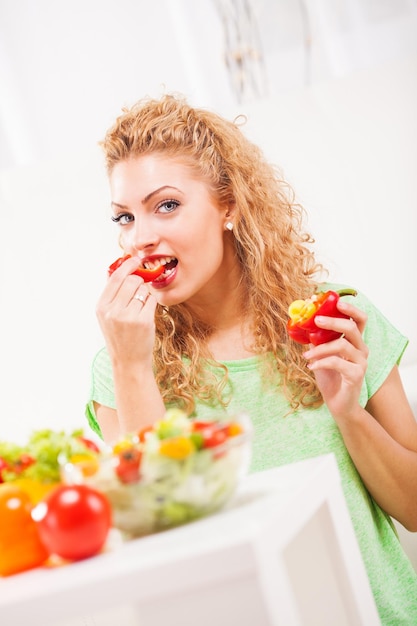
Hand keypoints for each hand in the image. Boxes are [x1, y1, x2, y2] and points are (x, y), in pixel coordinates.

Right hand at [96, 255, 156, 368]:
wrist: (129, 362)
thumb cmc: (120, 337)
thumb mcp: (107, 316)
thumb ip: (112, 294)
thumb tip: (119, 269)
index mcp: (101, 307)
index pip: (115, 277)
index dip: (127, 265)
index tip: (135, 260)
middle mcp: (112, 310)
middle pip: (132, 280)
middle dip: (140, 281)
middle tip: (141, 289)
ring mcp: (128, 316)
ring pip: (143, 289)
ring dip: (146, 293)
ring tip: (142, 306)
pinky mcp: (143, 321)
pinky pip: (152, 300)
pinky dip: (153, 303)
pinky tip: (147, 312)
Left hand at [302, 299, 368, 420]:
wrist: (338, 405)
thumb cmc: (331, 378)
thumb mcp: (321, 356)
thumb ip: (317, 341)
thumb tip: (304, 324)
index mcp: (355, 342)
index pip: (360, 320)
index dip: (351, 309)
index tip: (337, 302)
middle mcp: (361, 350)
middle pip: (352, 328)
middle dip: (333, 321)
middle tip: (316, 319)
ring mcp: (361, 362)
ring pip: (342, 345)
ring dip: (320, 348)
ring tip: (306, 356)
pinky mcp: (356, 375)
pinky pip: (337, 362)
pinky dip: (321, 362)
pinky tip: (311, 366)